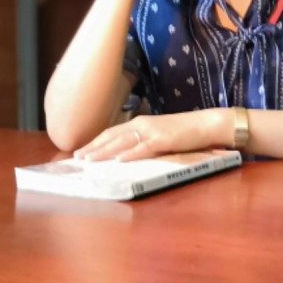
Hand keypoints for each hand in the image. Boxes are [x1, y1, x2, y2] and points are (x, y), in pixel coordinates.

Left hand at [73, 109, 231, 161]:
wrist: (206, 124)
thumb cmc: (183, 131)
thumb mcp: (159, 133)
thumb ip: (142, 140)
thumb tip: (126, 152)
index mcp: (140, 122)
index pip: (112, 132)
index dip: (95, 141)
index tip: (80, 151)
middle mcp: (142, 124)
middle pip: (112, 136)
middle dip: (93, 147)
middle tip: (76, 158)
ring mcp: (152, 131)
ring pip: (123, 142)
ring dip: (104, 151)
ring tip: (89, 159)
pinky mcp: (164, 140)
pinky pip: (144, 148)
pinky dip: (130, 154)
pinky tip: (119, 160)